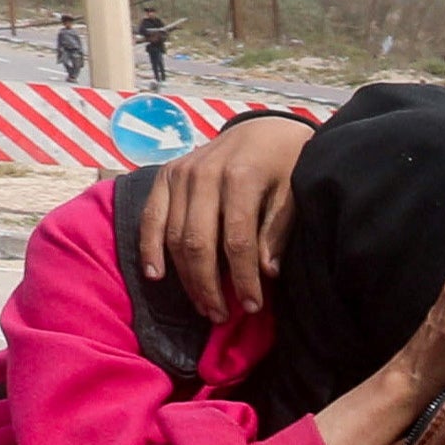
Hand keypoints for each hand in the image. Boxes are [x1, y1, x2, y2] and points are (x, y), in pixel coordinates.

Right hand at [141, 112, 313, 321]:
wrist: (264, 128)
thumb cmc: (286, 165)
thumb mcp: (294, 192)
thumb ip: (277, 229)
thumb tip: (267, 273)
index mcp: (241, 177)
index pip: (238, 240)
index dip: (243, 279)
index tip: (252, 307)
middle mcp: (204, 174)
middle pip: (198, 242)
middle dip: (209, 285)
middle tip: (221, 315)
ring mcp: (181, 173)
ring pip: (174, 235)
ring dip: (185, 276)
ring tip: (203, 306)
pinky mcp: (166, 175)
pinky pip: (150, 216)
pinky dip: (150, 247)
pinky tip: (156, 275)